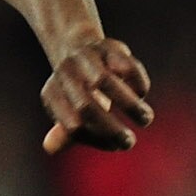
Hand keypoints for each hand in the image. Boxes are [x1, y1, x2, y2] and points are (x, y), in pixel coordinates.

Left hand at [40, 36, 153, 153]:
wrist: (78, 48)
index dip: (96, 139)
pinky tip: (141, 93)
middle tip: (129, 143)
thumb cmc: (75, 91)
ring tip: (145, 120)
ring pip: (104, 82)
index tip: (114, 146)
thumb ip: (64, 133)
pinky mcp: (109, 47)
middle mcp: (65, 75)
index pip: (72, 125)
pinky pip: (125, 66)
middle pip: (85, 106)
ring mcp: (86, 58)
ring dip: (129, 105)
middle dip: (111, 128)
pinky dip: (135, 82)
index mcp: (51, 94)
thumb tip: (49, 147)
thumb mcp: (67, 112)